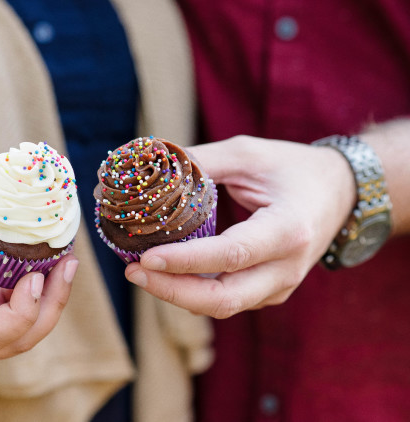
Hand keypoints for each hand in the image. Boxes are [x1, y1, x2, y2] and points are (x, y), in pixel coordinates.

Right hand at [0, 183, 75, 358]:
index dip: (18, 315)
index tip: (34, 277)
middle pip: (16, 340)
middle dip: (50, 307)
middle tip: (67, 263)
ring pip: (25, 331)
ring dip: (54, 301)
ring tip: (69, 260)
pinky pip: (23, 311)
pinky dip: (44, 291)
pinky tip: (54, 258)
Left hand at [125, 136, 355, 317]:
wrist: (340, 193)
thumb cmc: (293, 169)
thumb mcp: (247, 154)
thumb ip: (200, 162)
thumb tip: (144, 171)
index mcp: (288, 230)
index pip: (231, 255)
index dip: (186, 261)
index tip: (145, 257)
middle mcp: (287, 268)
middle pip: (223, 298)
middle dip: (172, 290)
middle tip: (133, 271)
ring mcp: (280, 286)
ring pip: (222, 306)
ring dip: (177, 294)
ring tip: (140, 271)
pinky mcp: (269, 291)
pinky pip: (226, 300)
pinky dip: (192, 292)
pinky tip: (165, 274)